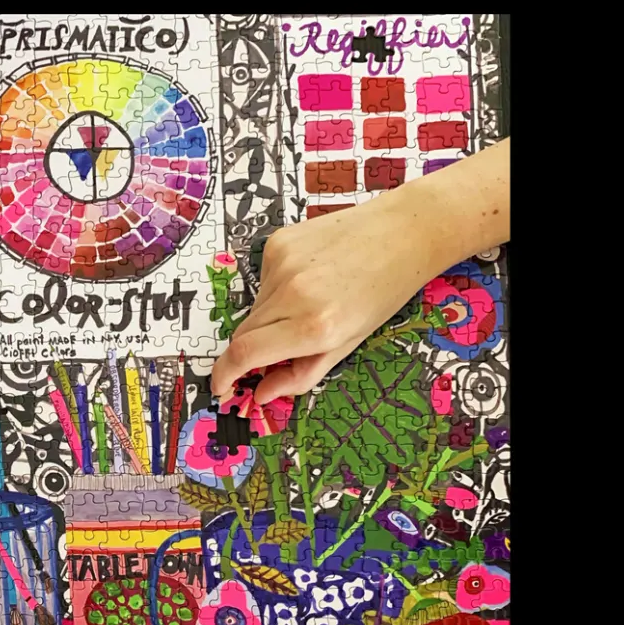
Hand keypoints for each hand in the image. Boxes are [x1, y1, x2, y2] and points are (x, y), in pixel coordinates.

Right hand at [211, 140, 508, 402]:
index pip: (245, 353)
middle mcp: (292, 293)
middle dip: (253, 348)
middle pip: (244, 332)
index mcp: (315, 326)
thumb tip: (263, 393)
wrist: (402, 231)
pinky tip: (309, 278)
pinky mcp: (277, 242)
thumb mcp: (350, 343)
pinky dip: (277, 289)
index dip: (225, 373)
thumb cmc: (383, 292)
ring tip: (310, 302)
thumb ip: (302, 373)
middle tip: (281, 345)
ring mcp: (281, 263)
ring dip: (271, 316)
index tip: (221, 385)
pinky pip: (263, 280)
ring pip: (255, 307)